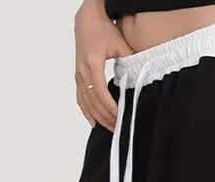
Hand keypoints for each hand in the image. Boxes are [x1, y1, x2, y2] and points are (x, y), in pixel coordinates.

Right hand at [74, 0, 132, 131]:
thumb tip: (137, 78)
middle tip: (116, 127)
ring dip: (97, 116)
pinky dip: (86, 111)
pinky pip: (80, 98)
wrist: (86, 20)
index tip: (117, 115)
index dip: (108, 105)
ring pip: (85, 102)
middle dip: (104, 116)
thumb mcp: (119, 43)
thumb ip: (128, 61)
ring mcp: (78, 75)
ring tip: (108, 127)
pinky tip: (93, 121)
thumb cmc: (102, 29)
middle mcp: (82, 71)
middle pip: (92, 100)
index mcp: (92, 63)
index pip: (99, 90)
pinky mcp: (78, 76)